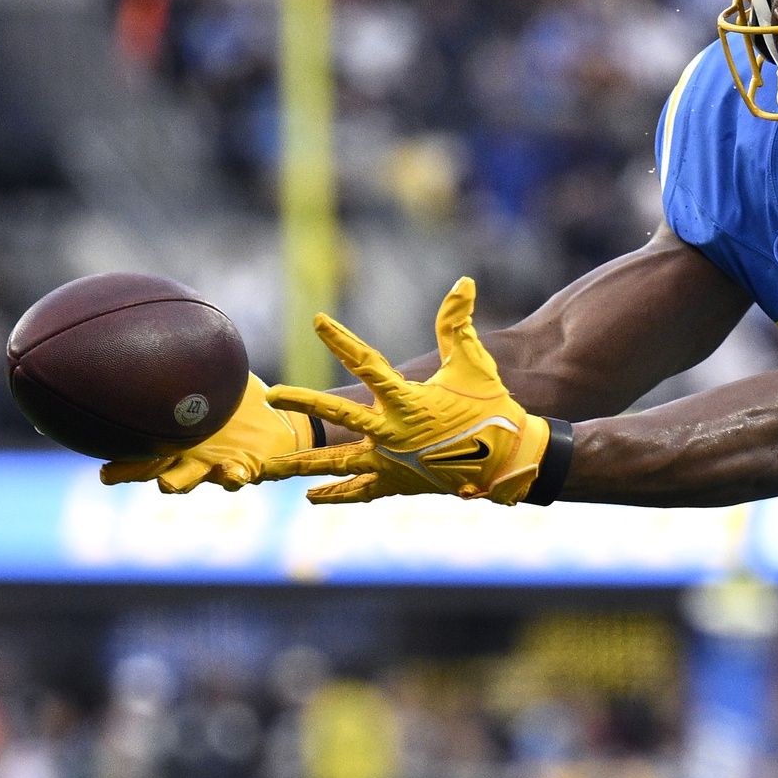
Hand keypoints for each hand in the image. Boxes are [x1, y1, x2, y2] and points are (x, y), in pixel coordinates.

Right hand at [99, 373, 315, 492]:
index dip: (112, 454)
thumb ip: (189, 357)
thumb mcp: (212, 375)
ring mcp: (210, 465)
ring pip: (186, 479)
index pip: (133, 447)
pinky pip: (236, 476)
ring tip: (167, 484)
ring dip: (178, 481)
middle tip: (106, 474)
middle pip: (146, 468)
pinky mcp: (244, 468)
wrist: (277, 422)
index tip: (91, 457)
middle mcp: (183, 455)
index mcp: (170, 436)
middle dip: (128, 472)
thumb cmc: (235, 400)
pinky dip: (234, 476)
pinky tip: (235, 472)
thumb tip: (164, 321)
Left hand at [263, 278, 551, 504]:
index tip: (317, 321)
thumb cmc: (490, 406)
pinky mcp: (397, 482)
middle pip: (338, 415)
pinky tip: (312, 496)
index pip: (368, 362)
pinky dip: (337, 494)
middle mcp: (392, 432)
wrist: (508, 459)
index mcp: (408, 400)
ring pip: (337, 464)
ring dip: (302, 465)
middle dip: (304, 403)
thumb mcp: (473, 363)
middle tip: (273, 395)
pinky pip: (360, 491)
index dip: (341, 339)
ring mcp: (391, 462)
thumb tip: (463, 282)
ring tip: (269, 468)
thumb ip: (458, 324)